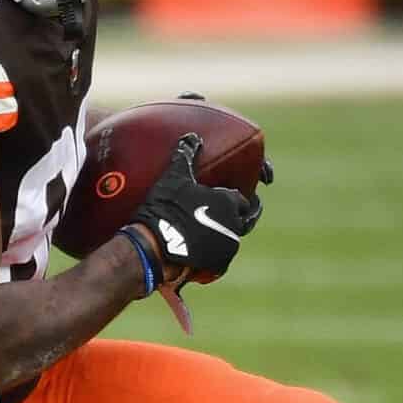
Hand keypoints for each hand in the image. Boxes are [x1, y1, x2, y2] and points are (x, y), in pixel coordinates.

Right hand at [131, 133, 264, 284]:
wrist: (157, 245)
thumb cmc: (166, 207)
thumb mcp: (174, 178)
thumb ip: (185, 156)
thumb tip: (191, 137)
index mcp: (230, 202)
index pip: (245, 201)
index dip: (241, 200)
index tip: (238, 199)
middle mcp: (235, 224)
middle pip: (246, 221)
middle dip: (242, 218)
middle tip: (231, 217)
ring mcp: (228, 246)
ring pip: (232, 240)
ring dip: (226, 236)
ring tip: (214, 235)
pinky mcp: (219, 265)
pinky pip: (221, 259)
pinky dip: (215, 256)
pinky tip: (204, 254)